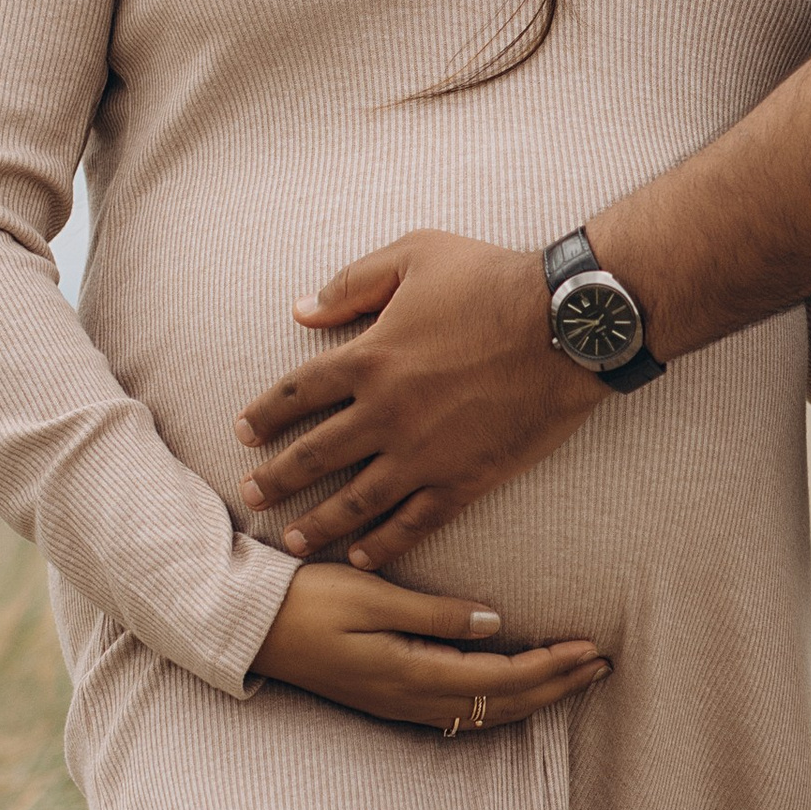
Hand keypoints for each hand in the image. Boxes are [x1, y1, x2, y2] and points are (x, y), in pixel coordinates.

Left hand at [234, 230, 604, 570]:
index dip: (264, 414)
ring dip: (317, 523)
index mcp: (369, 357)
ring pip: (354, 502)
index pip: (296, 393)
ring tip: (293, 541)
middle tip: (251, 496)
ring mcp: (423, 453)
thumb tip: (302, 311)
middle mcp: (385, 412)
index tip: (243, 431)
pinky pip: (414, 522)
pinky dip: (384, 544)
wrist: (567, 325)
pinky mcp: (463, 479)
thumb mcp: (416, 254)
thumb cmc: (493, 280)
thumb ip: (353, 282)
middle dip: (276, 479)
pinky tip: (361, 555)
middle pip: (313, 456)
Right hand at [250, 562, 608, 730]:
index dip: (550, 668)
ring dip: (532, 698)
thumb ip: (433, 615)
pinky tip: (513, 693)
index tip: (590, 648)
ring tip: (572, 679)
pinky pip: (458, 713)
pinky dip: (497, 704)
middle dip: (555, 687)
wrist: (248, 628)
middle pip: (499, 705)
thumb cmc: (306, 600)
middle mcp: (408, 699)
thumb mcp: (371, 596)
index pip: (499, 680)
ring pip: (481, 714)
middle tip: (601, 666)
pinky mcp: (387, 698)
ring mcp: (397, 705)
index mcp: (409, 673)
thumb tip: (494, 624)